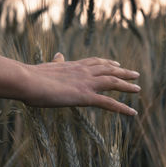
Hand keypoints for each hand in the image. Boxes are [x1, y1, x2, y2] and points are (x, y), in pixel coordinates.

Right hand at [22, 53, 139, 115]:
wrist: (27, 80)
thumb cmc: (31, 76)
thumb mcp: (46, 66)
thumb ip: (56, 62)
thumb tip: (58, 54)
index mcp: (73, 65)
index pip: (95, 62)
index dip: (107, 62)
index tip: (116, 63)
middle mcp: (83, 71)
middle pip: (108, 69)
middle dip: (123, 71)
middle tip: (135, 74)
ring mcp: (86, 83)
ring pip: (113, 82)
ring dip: (127, 85)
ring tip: (138, 89)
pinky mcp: (85, 96)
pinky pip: (109, 103)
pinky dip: (123, 108)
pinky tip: (132, 112)